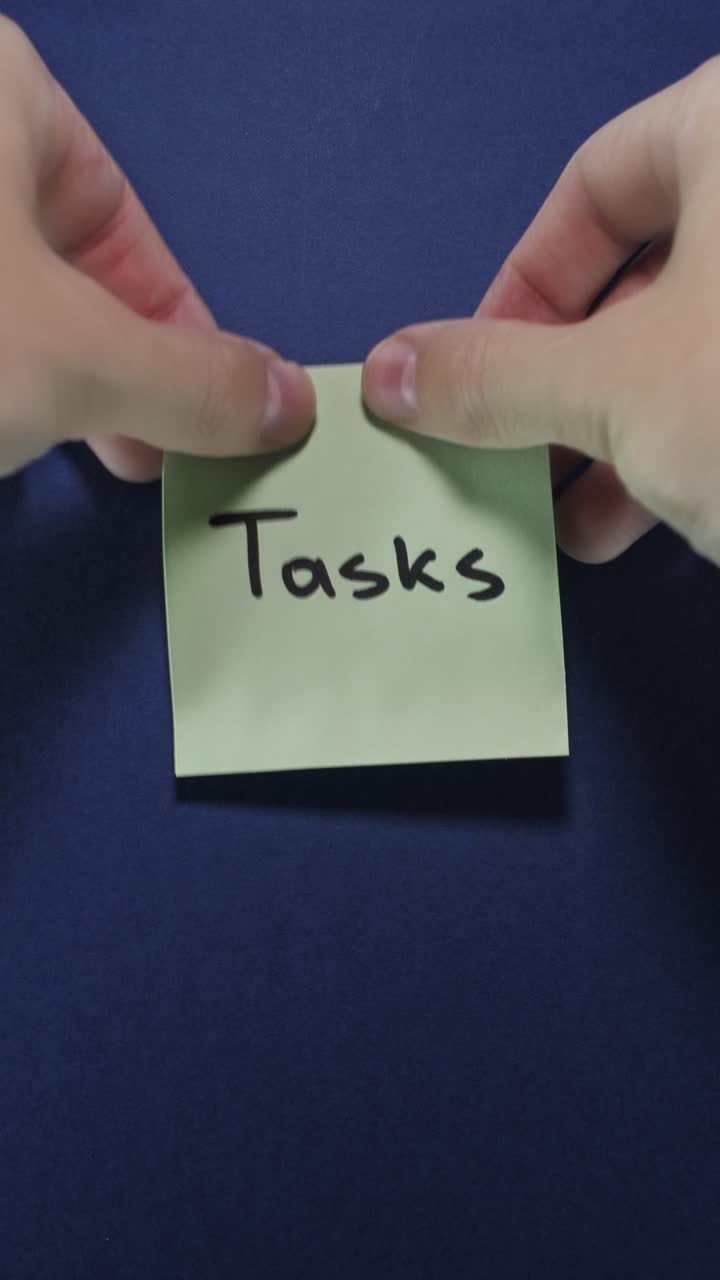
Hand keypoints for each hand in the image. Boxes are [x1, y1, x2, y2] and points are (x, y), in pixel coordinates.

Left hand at [0, 18, 314, 480]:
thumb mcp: (72, 354)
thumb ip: (191, 382)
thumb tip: (284, 403)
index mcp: (1, 95)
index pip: (122, 211)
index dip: (176, 316)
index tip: (212, 395)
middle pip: (72, 264)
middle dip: (121, 367)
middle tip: (157, 443)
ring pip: (20, 304)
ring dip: (67, 390)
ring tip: (106, 457)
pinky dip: (10, 390)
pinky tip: (24, 444)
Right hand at [363, 59, 719, 566]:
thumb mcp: (616, 387)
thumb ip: (492, 373)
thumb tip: (395, 371)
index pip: (593, 184)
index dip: (517, 287)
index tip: (473, 373)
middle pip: (646, 272)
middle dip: (567, 386)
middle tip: (517, 460)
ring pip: (702, 340)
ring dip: (622, 435)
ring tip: (576, 521)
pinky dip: (693, 447)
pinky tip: (653, 523)